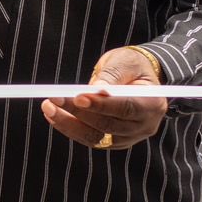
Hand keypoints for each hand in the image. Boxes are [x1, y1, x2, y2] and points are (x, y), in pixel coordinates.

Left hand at [41, 46, 166, 150]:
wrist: (134, 77)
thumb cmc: (131, 66)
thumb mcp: (125, 61)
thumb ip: (113, 74)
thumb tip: (98, 88)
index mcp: (153, 104)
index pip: (127, 108)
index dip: (101, 105)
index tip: (77, 97)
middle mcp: (144, 126)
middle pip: (109, 126)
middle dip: (78, 113)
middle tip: (54, 99)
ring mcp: (129, 136)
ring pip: (97, 137)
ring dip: (69, 124)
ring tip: (48, 108)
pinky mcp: (113, 141)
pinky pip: (91, 139)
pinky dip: (71, 128)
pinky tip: (54, 115)